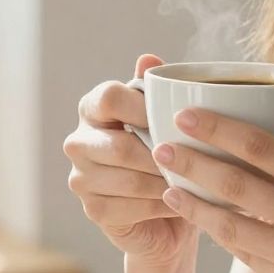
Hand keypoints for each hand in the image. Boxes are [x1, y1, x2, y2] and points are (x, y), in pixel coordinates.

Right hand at [62, 53, 197, 269]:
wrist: (168, 213)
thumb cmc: (168, 156)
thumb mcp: (166, 119)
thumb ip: (156, 90)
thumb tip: (148, 59)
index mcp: (92, 108)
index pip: (109, 97)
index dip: (143, 108)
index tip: (177, 120)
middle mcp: (78, 141)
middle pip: (120, 147)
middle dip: (162, 157)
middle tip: (194, 161)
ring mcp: (81, 178)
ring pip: (129, 180)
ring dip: (166, 183)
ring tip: (193, 183)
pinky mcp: (93, 210)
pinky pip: (131, 208)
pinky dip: (160, 206)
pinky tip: (178, 203)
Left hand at [151, 94, 273, 272]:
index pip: (262, 147)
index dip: (218, 130)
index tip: (189, 116)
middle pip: (235, 183)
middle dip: (192, 163)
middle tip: (160, 147)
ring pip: (230, 224)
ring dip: (194, 204)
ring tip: (167, 187)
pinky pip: (245, 255)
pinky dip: (221, 235)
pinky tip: (202, 220)